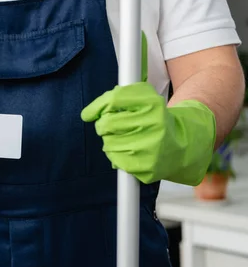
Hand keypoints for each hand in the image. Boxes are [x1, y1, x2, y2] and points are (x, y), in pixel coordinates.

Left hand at [81, 82, 215, 185]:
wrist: (181, 146)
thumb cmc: (154, 120)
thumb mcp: (141, 99)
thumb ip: (112, 98)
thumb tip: (86, 115)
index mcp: (153, 104)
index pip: (113, 100)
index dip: (98, 106)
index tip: (91, 113)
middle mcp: (154, 125)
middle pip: (106, 123)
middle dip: (104, 124)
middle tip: (113, 126)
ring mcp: (151, 148)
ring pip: (107, 143)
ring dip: (110, 140)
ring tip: (125, 138)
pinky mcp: (146, 168)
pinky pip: (114, 160)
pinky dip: (116, 154)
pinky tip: (129, 151)